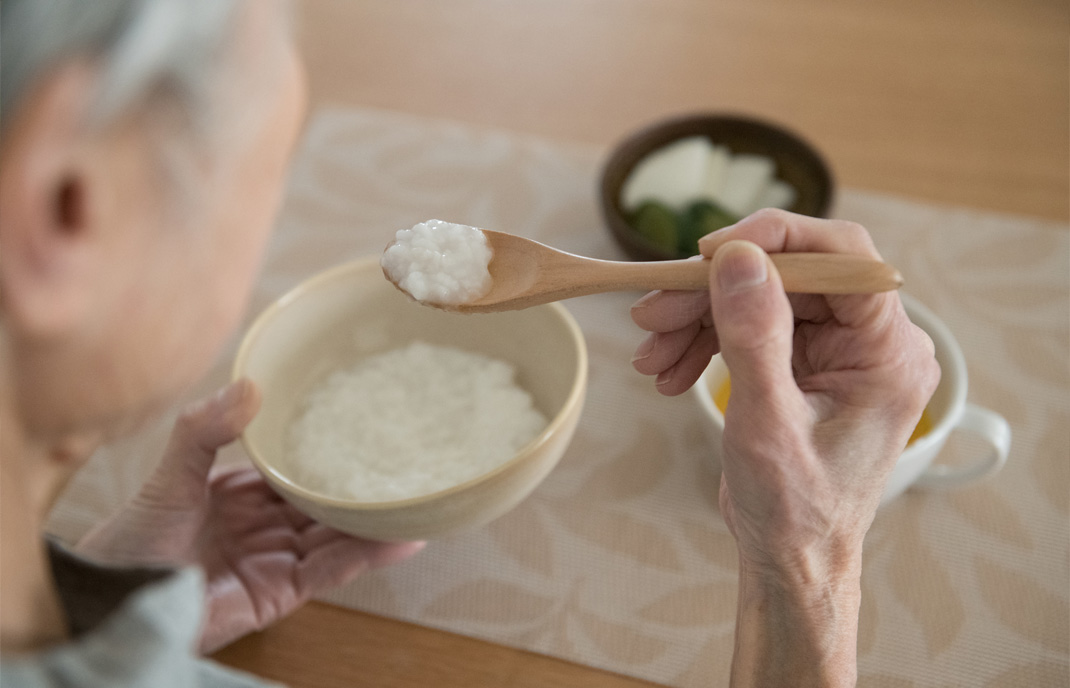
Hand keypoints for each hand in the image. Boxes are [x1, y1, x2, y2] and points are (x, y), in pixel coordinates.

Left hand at [77, 380, 424, 652]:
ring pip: (339, 533)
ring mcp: (278, 557)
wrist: (114, 602)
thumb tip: (250, 385)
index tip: (365, 418)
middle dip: (364, 481)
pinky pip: (332, 570)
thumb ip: (205, 431)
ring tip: (418, 496)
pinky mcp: (283, 591)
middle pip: (327, 498)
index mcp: (243, 491)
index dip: (330, 444)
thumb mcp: (169, 474)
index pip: (298, 463)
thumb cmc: (130, 542)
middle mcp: (267, 523)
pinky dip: (367, 556)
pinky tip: (401, 540)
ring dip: (377, 518)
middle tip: (408, 456)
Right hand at [631, 209, 938, 685]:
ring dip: (697, 321)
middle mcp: (869, 342)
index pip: (842, 256)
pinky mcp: (802, 364)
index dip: (774, 241)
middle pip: (787, 277)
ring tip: (649, 354)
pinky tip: (667, 370)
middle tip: (653, 311)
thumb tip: (737, 259)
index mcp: (889, 351)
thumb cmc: (795, 510)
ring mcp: (834, 352)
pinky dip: (703, 343)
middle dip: (714, 293)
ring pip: (759, 299)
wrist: (787, 560)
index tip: (709, 253)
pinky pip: (748, 328)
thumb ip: (755, 335)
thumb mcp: (768, 421)